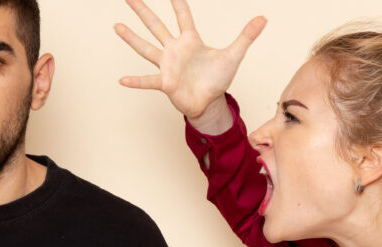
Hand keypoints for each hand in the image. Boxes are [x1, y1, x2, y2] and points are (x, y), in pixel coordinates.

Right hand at [115, 0, 266, 127]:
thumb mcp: (234, 54)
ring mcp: (167, 65)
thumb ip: (247, 36)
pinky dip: (136, 81)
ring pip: (146, 48)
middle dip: (143, 10)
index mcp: (190, 40)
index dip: (177, 2)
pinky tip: (122, 80)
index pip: (183, 15)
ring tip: (117, 26)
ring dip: (132, 38)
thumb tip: (264, 18)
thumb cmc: (218, 79)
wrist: (210, 102)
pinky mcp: (165, 83)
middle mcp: (175, 49)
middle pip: (156, 25)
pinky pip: (148, 81)